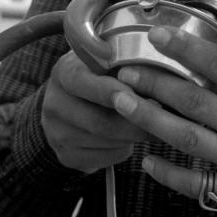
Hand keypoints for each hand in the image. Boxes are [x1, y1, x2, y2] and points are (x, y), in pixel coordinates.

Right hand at [41, 50, 148, 172]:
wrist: (69, 100)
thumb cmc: (98, 73)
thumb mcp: (104, 58)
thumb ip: (123, 60)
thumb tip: (155, 66)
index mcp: (63, 73)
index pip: (83, 83)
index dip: (110, 91)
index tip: (137, 94)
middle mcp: (54, 104)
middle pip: (100, 121)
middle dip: (136, 120)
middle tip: (163, 116)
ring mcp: (57, 134)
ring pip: (106, 142)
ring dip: (134, 135)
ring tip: (155, 125)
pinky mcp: (66, 156)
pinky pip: (105, 159)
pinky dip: (125, 149)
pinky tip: (133, 137)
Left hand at [111, 26, 216, 216]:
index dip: (186, 48)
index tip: (160, 35)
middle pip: (194, 101)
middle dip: (155, 83)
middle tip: (126, 71)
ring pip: (187, 139)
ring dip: (150, 119)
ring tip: (123, 104)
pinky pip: (197, 184)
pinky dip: (169, 173)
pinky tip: (148, 160)